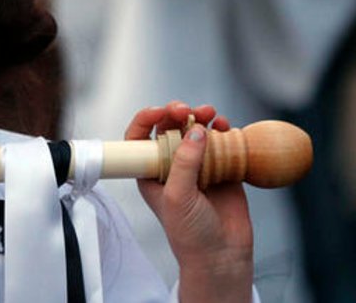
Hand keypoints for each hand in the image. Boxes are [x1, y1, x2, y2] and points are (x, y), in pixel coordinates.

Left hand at [126, 101, 252, 302]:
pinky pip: (221, 142)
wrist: (222, 256)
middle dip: (178, 113)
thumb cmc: (190, 233)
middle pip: (170, 127)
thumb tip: (196, 131)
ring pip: (196, 130)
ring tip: (212, 115)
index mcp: (150, 171)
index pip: (139, 137)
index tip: (159, 110)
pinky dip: (224, 131)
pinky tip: (227, 128)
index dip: (146, 118)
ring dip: (202, 117)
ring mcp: (197, 165)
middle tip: (189, 111)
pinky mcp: (221, 169)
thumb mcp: (178, 197)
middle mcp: (171, 165)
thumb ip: (185, 163)